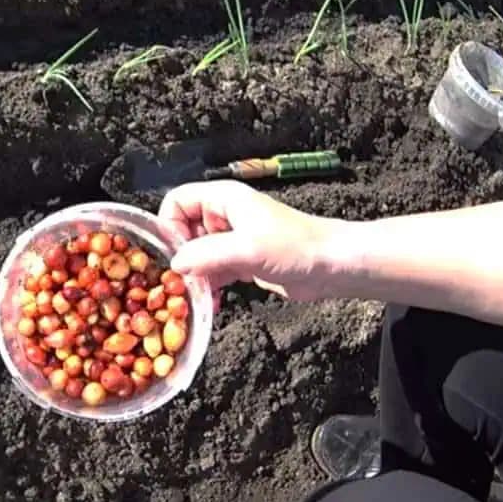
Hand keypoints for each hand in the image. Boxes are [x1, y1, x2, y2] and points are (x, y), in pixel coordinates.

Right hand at [157, 180, 337, 300]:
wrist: (333, 266)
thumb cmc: (297, 247)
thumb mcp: (246, 249)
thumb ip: (206, 254)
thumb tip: (176, 264)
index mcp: (223, 199)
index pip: (177, 201)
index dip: (169, 226)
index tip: (175, 254)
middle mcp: (225, 216)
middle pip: (183, 230)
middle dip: (181, 257)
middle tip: (183, 281)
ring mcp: (233, 239)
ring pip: (197, 255)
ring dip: (194, 276)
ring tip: (197, 296)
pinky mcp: (241, 261)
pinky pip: (213, 271)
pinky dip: (209, 286)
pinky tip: (213, 302)